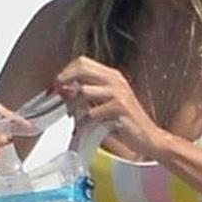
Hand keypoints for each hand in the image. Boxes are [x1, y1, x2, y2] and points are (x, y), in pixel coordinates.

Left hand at [50, 56, 164, 158]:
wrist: (148, 138)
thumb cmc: (123, 123)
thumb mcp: (101, 105)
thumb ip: (83, 97)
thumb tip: (60, 91)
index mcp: (111, 76)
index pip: (82, 63)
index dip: (64, 72)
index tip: (54, 87)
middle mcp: (115, 80)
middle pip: (81, 69)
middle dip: (63, 81)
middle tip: (54, 96)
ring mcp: (118, 93)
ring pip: (82, 93)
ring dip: (73, 110)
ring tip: (75, 122)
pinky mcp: (120, 108)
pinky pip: (90, 114)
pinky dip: (82, 126)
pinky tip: (82, 133)